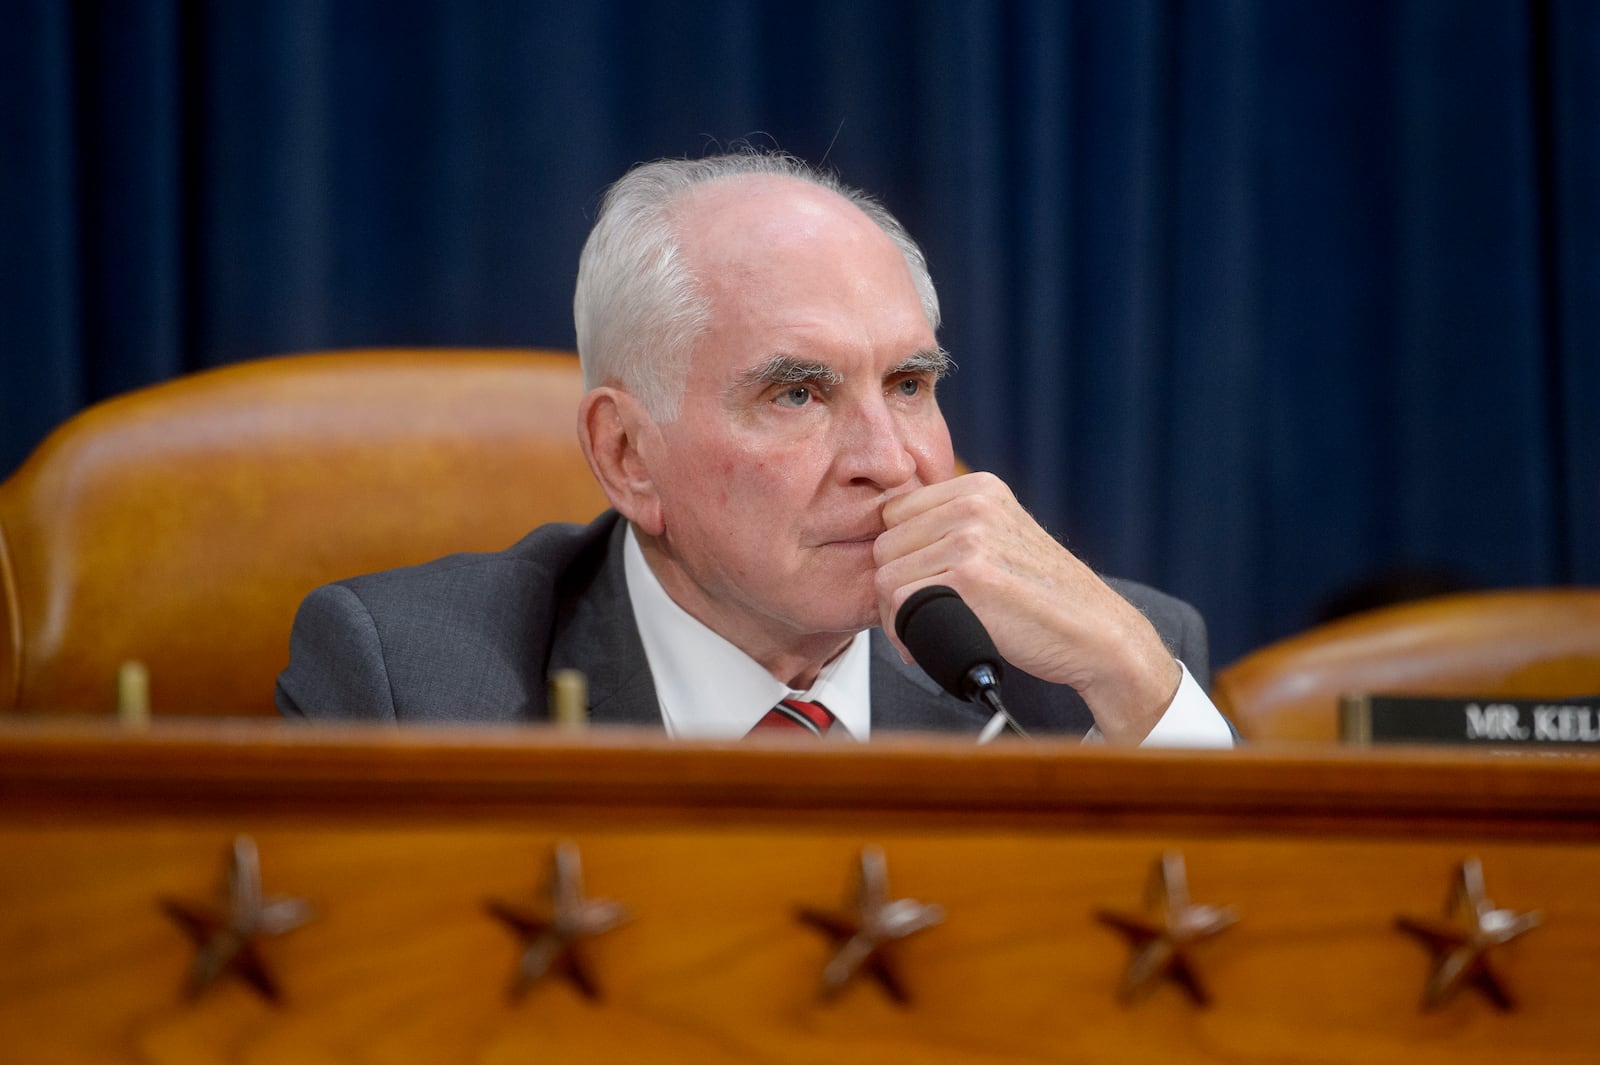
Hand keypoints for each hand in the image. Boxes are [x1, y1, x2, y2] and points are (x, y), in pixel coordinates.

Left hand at [873, 473, 1179, 742]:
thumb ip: (953, 529)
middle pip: (885, 545)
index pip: (894, 513)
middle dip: (894, 588)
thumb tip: (886, 545)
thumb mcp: (1004, 538)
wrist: (1096, 633)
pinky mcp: (968, 579)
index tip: (919, 586)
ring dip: (896, 615)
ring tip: (925, 632)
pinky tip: (927, 644)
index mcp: (980, 488)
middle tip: (919, 618)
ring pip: (886, 576)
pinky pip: (899, 604)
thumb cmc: (1045, 598)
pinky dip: (905, 632)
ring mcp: (970, 539)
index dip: (900, 556)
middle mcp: (973, 505)